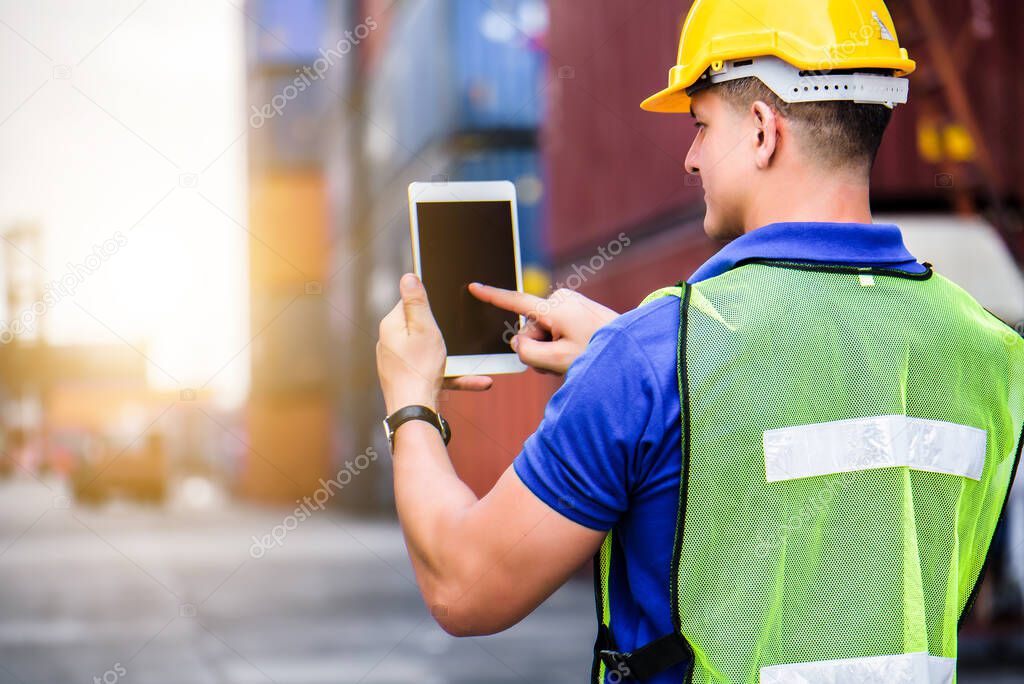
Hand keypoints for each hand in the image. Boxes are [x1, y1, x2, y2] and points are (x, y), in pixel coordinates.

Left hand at [377, 274, 492, 413]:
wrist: (414, 411)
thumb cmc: (420, 369)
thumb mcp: (424, 328)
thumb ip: (416, 301)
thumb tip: (408, 276)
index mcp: (391, 326)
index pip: (408, 303)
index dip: (428, 306)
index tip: (442, 312)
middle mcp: (389, 343)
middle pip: (418, 327)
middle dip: (438, 332)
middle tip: (454, 337)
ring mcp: (397, 363)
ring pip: (428, 352)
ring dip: (451, 356)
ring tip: (471, 361)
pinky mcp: (407, 380)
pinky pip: (433, 372)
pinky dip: (453, 375)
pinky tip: (479, 381)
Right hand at [468, 284, 618, 375]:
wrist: (632, 348)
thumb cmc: (598, 354)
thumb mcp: (558, 361)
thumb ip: (528, 354)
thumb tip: (518, 343)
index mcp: (555, 308)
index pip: (516, 302)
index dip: (492, 296)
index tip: (473, 286)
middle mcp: (560, 299)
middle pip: (530, 328)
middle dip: (539, 347)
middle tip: (560, 361)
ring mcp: (569, 302)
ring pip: (543, 331)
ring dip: (551, 348)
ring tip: (572, 357)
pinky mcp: (576, 307)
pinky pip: (556, 327)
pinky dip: (560, 341)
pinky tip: (576, 349)